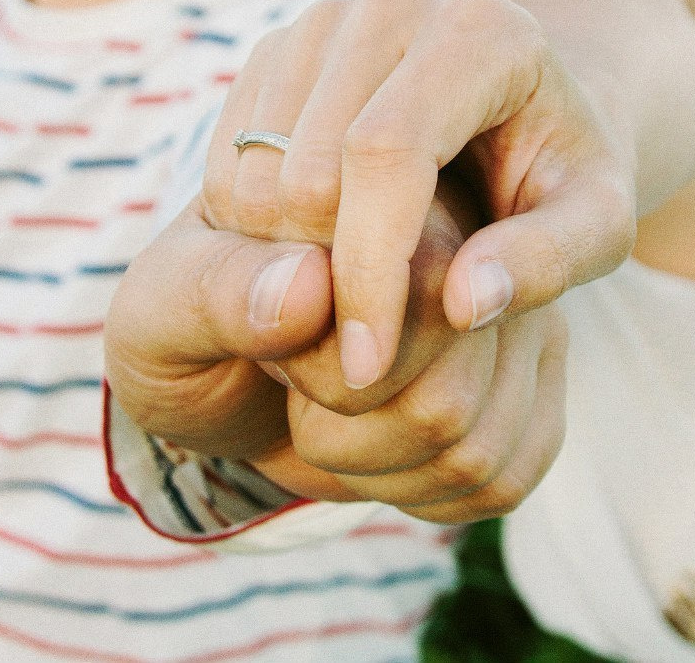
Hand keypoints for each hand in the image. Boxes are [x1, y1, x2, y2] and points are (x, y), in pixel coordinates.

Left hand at [104, 183, 566, 522]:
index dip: (321, 369)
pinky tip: (379, 453)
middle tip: (297, 387)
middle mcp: (469, 249)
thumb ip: (214, 291)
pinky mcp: (535, 392)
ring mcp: (513, 322)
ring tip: (331, 414)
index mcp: (381, 199)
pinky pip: (504, 477)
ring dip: (377, 467)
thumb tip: (307, 287)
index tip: (275, 357)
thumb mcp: (159, 314)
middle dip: (346, 428)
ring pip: (474, 446)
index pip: (406, 304)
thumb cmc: (194, 330)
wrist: (231, 377)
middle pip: (446, 396)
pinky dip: (422, 495)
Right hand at [204, 0, 633, 394]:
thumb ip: (547, 262)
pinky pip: (232, 160)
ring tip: (346, 311)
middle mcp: (392, 4)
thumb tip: (464, 305)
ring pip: (259, 168)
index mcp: (481, 31)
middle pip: (310, 163)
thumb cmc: (563, 173)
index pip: (388, 151)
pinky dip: (257, 236)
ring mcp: (325, 20)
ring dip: (284, 265)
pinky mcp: (280, 47)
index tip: (369, 365)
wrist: (524, 104)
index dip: (369, 268)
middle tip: (359, 353)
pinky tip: (317, 267)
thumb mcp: (597, 223)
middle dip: (324, 278)